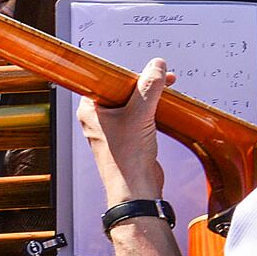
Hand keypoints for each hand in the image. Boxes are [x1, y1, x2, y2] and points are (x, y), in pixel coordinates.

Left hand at [78, 59, 170, 205]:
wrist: (136, 190)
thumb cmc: (127, 159)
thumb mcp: (140, 114)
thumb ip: (149, 87)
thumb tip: (156, 66)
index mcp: (90, 109)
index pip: (107, 79)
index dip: (128, 72)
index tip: (145, 68)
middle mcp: (98, 118)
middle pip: (122, 88)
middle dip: (144, 83)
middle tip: (161, 78)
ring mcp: (113, 128)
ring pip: (132, 101)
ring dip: (149, 96)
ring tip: (165, 89)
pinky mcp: (127, 136)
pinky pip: (139, 115)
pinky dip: (151, 109)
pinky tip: (163, 107)